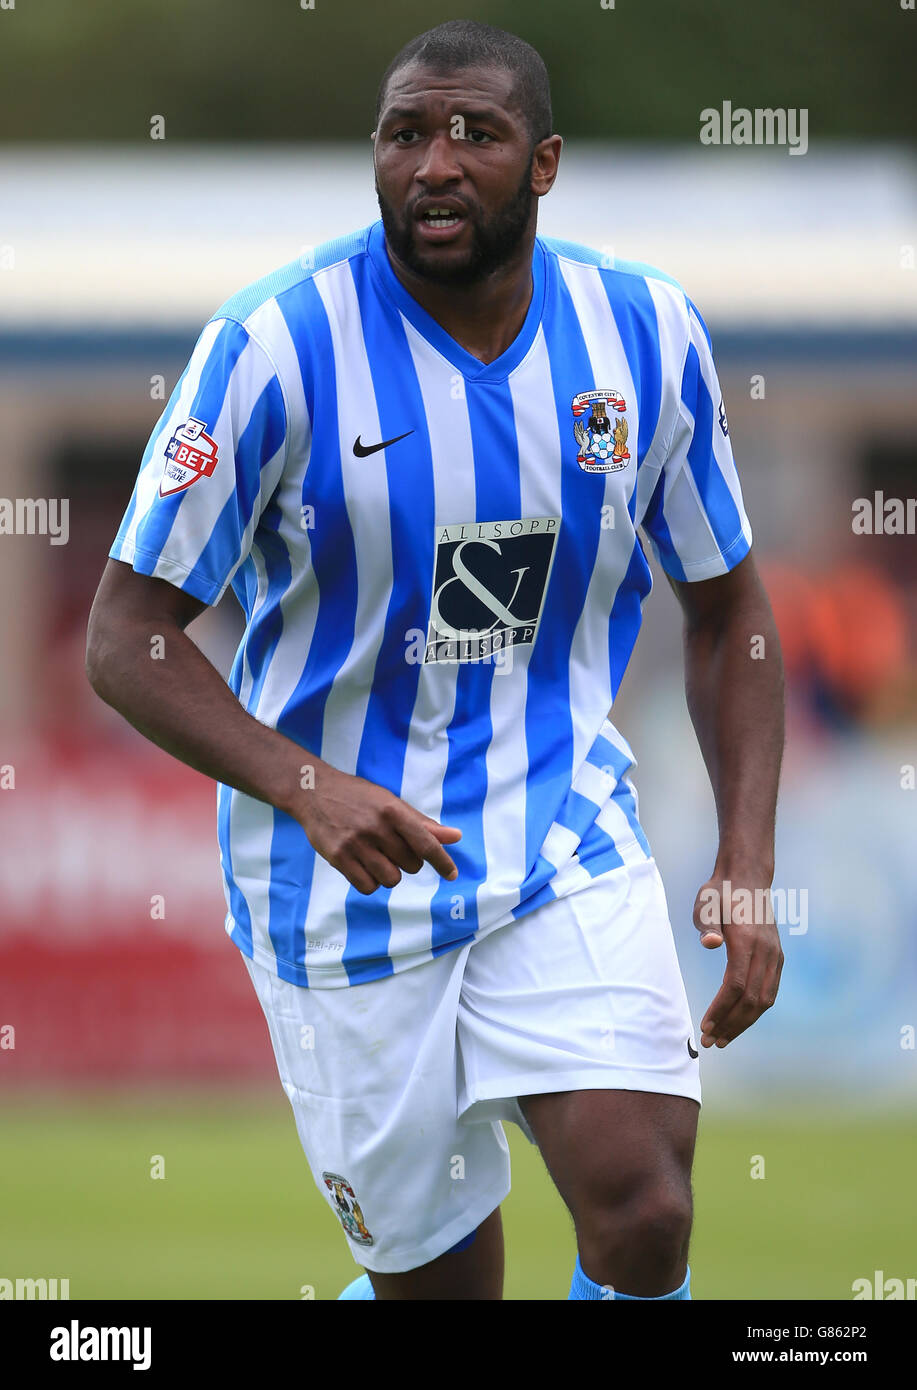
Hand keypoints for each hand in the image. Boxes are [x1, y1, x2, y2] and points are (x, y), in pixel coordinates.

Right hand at [296, 763, 461, 894]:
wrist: (313, 792)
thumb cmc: (358, 797)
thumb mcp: (391, 802)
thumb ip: (423, 823)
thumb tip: (455, 837)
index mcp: (393, 811)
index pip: (425, 843)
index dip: (442, 861)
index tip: (452, 874)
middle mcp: (376, 828)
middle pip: (411, 865)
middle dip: (407, 861)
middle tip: (392, 847)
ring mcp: (356, 844)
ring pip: (391, 879)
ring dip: (390, 874)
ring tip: (378, 857)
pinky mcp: (338, 858)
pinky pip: (368, 887)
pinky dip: (372, 882)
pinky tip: (365, 867)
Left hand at [692, 872, 783, 1048]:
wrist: (747, 878)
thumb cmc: (720, 893)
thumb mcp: (705, 903)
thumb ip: (706, 924)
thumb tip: (710, 943)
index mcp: (747, 941)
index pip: (735, 986)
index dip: (721, 1010)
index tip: (705, 1027)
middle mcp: (765, 951)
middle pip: (751, 1000)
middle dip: (731, 1025)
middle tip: (710, 1043)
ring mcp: (774, 955)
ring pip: (764, 1000)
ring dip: (744, 1022)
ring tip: (724, 1038)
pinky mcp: (777, 956)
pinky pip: (769, 991)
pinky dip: (755, 1010)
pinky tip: (740, 1020)